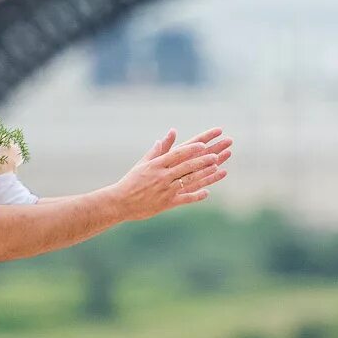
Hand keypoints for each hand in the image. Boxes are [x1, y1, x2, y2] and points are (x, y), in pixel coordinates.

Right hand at [113, 128, 231, 220]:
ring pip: (188, 181)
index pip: (177, 154)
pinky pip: (184, 199)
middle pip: (186, 167)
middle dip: (202, 160)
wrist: (119, 202)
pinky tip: (207, 192)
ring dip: (204, 174)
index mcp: (156, 165)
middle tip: (216, 155)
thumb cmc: (131, 181)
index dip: (191, 149)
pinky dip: (196, 196)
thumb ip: (157, 150)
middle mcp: (162, 176)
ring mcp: (165, 190)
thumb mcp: (143, 163)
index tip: (203, 144)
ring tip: (217, 168)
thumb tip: (169, 134)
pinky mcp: (166, 203)